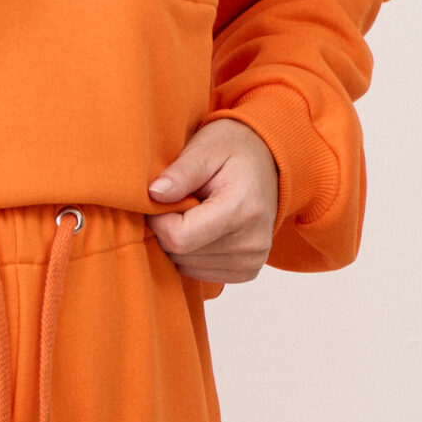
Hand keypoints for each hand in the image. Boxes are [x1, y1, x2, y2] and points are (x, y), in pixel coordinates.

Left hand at [147, 118, 279, 284]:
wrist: (267, 164)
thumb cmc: (234, 151)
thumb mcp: (206, 148)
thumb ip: (180, 172)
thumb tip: (154, 194)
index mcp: (242, 209)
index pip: (179, 238)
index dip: (159, 221)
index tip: (163, 199)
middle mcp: (251, 242)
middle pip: (181, 254)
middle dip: (170, 229)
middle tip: (183, 202)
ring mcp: (251, 260)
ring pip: (185, 266)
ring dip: (180, 242)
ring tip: (197, 214)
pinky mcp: (246, 271)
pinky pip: (198, 273)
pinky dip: (192, 253)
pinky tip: (205, 230)